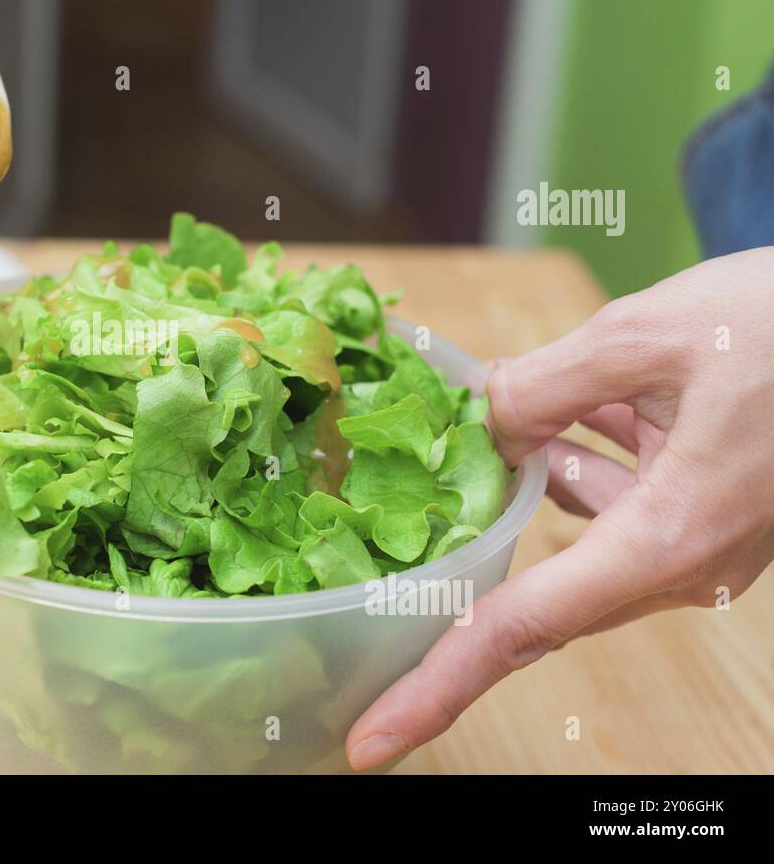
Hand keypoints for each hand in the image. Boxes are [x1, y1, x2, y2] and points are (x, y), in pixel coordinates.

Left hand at [345, 246, 773, 770]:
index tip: (372, 741)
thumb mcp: (643, 337)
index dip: (436, 687)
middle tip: (396, 535)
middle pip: (539, 584)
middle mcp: (681, 564)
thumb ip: (540, 387)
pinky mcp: (706, 514)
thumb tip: (481, 423)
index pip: (520, 629)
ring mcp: (698, 544)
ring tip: (531, 398)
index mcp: (664, 541)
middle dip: (473, 550)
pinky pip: (618, 500)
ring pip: (578, 522)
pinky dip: (589, 452)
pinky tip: (587, 400)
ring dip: (544, 465)